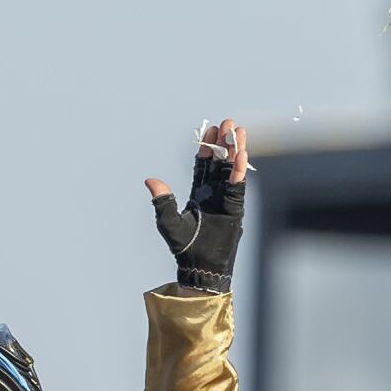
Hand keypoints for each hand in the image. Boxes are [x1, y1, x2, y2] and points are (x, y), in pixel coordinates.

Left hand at [145, 117, 247, 293]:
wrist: (199, 266)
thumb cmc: (183, 247)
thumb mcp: (168, 222)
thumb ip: (161, 200)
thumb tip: (150, 180)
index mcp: (197, 193)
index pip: (203, 165)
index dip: (206, 147)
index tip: (210, 130)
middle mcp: (213, 193)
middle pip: (220, 162)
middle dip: (223, 143)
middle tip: (227, 123)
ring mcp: (225, 199)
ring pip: (231, 170)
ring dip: (235, 151)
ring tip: (239, 131)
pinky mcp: (235, 208)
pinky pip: (237, 186)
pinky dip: (239, 171)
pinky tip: (240, 155)